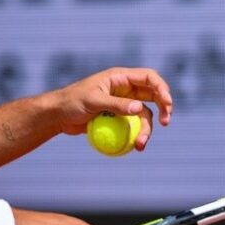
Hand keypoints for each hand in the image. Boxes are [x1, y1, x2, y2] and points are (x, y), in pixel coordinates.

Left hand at [53, 67, 172, 150]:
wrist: (58, 116)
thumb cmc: (71, 102)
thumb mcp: (93, 101)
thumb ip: (116, 104)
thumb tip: (139, 109)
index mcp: (120, 77)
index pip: (149, 77)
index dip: (162, 88)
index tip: (167, 103)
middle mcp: (126, 89)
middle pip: (153, 95)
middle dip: (163, 108)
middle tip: (165, 122)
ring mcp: (123, 104)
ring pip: (144, 115)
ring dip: (147, 129)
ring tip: (141, 145)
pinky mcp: (119, 118)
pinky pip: (134, 126)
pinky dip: (137, 136)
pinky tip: (135, 147)